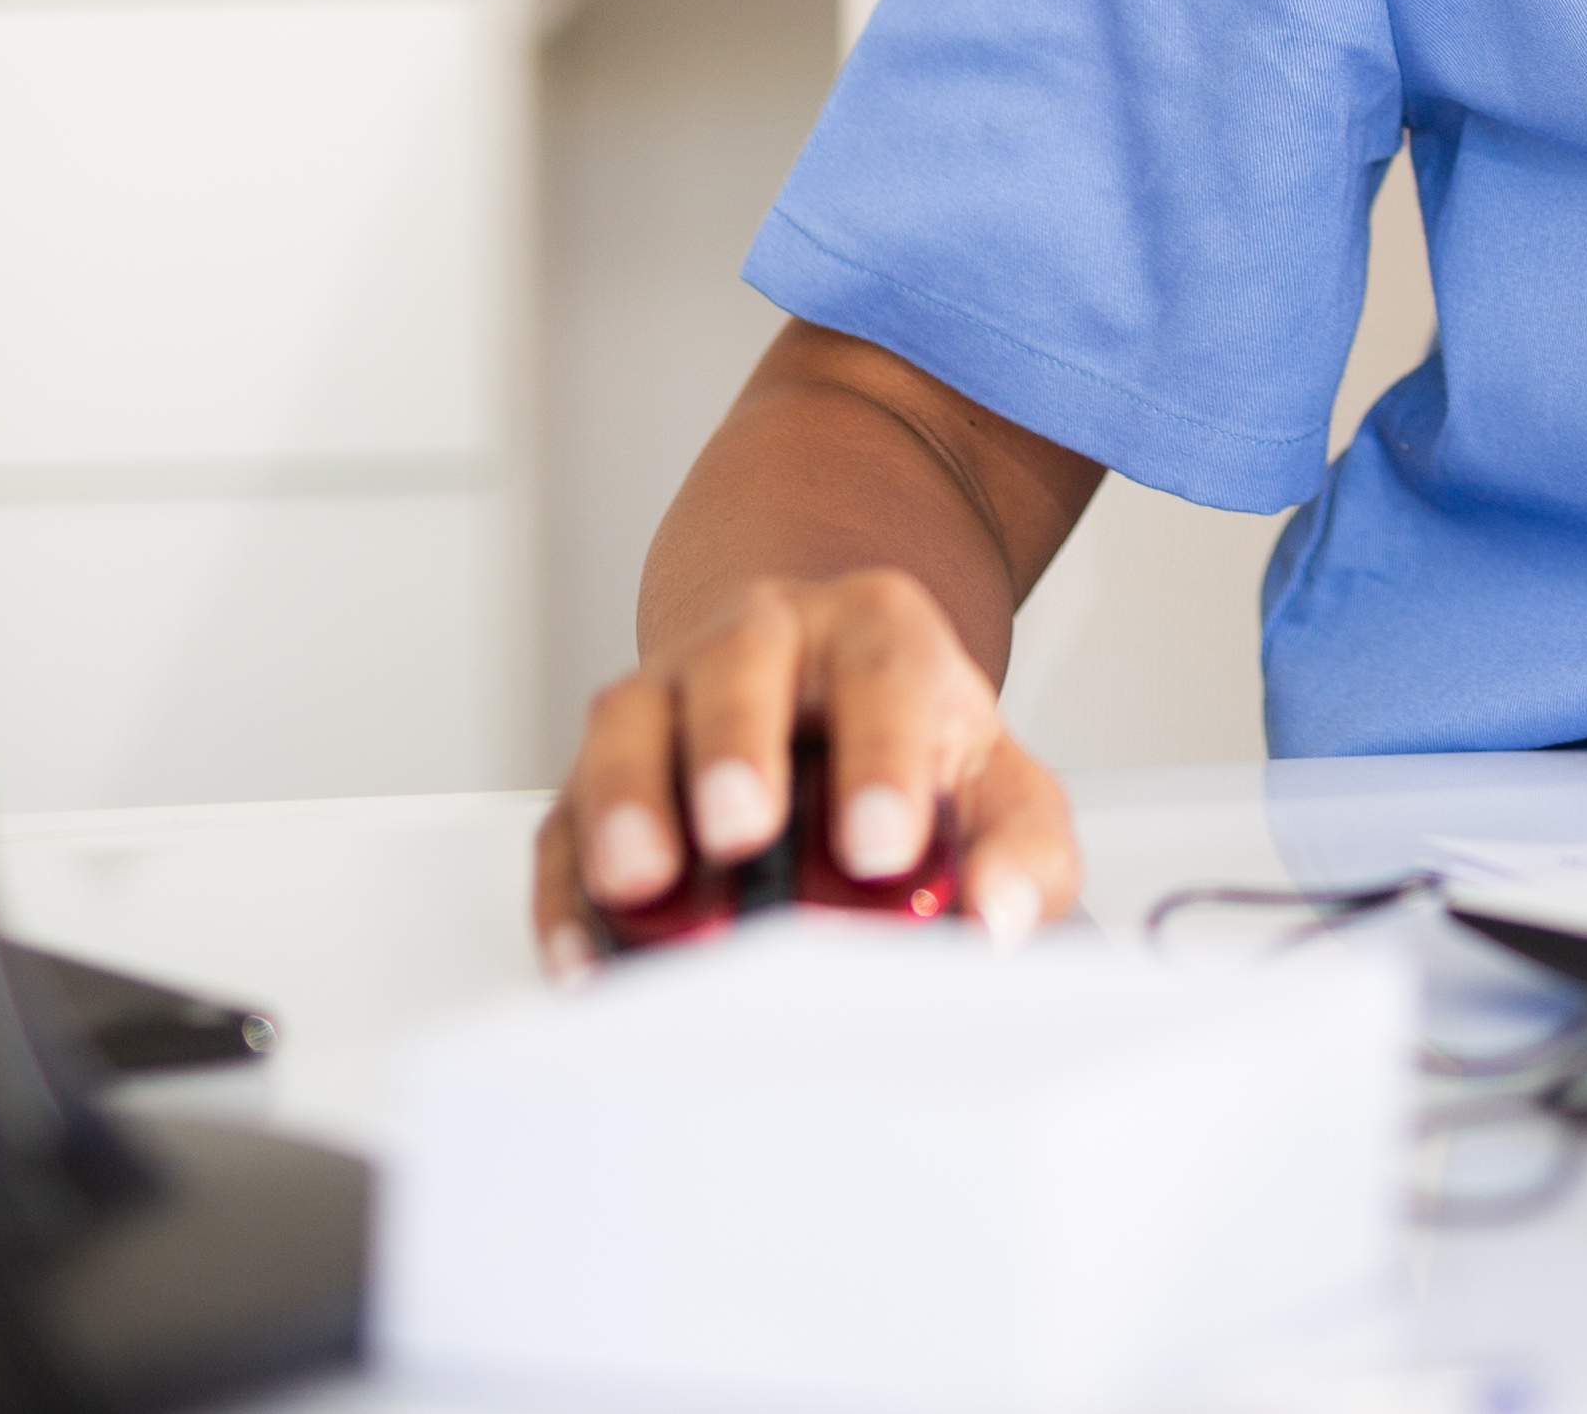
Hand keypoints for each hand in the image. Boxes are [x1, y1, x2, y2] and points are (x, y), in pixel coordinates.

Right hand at [532, 567, 1079, 973]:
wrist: (824, 687)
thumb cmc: (911, 742)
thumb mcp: (996, 779)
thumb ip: (1022, 846)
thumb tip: (1000, 915)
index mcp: (874, 631)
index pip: (884, 669)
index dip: (882, 754)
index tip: (883, 846)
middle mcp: (765, 642)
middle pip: (740, 666)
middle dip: (735, 746)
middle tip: (743, 829)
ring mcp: (671, 696)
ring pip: (629, 720)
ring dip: (626, 799)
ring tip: (641, 881)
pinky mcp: (599, 772)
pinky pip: (564, 818)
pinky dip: (566, 890)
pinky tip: (583, 955)